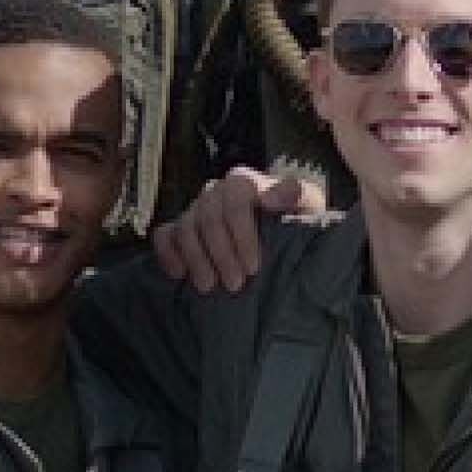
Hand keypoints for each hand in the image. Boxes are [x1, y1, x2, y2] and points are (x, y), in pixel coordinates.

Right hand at [150, 164, 321, 290]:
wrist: (283, 237)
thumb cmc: (296, 221)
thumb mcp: (308, 206)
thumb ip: (296, 195)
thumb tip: (270, 197)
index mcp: (244, 183)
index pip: (234, 198)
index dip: (241, 233)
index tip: (253, 267)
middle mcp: (215, 192)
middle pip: (207, 216)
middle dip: (220, 253)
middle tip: (235, 285)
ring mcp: (195, 210)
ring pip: (184, 227)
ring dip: (195, 258)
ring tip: (208, 287)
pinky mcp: (180, 228)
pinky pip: (163, 235)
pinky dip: (167, 253)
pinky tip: (178, 274)